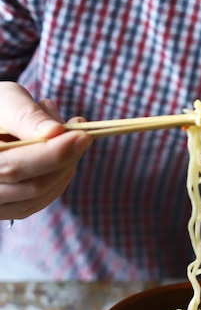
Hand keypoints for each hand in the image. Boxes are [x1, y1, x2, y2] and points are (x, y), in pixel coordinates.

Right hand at [0, 81, 91, 219]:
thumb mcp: (6, 101)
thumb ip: (27, 116)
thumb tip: (56, 132)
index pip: (15, 167)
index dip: (53, 154)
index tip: (83, 135)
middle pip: (34, 186)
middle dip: (65, 159)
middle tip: (83, 134)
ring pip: (41, 195)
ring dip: (64, 168)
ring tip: (64, 136)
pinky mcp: (10, 208)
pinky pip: (41, 199)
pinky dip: (59, 178)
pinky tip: (63, 156)